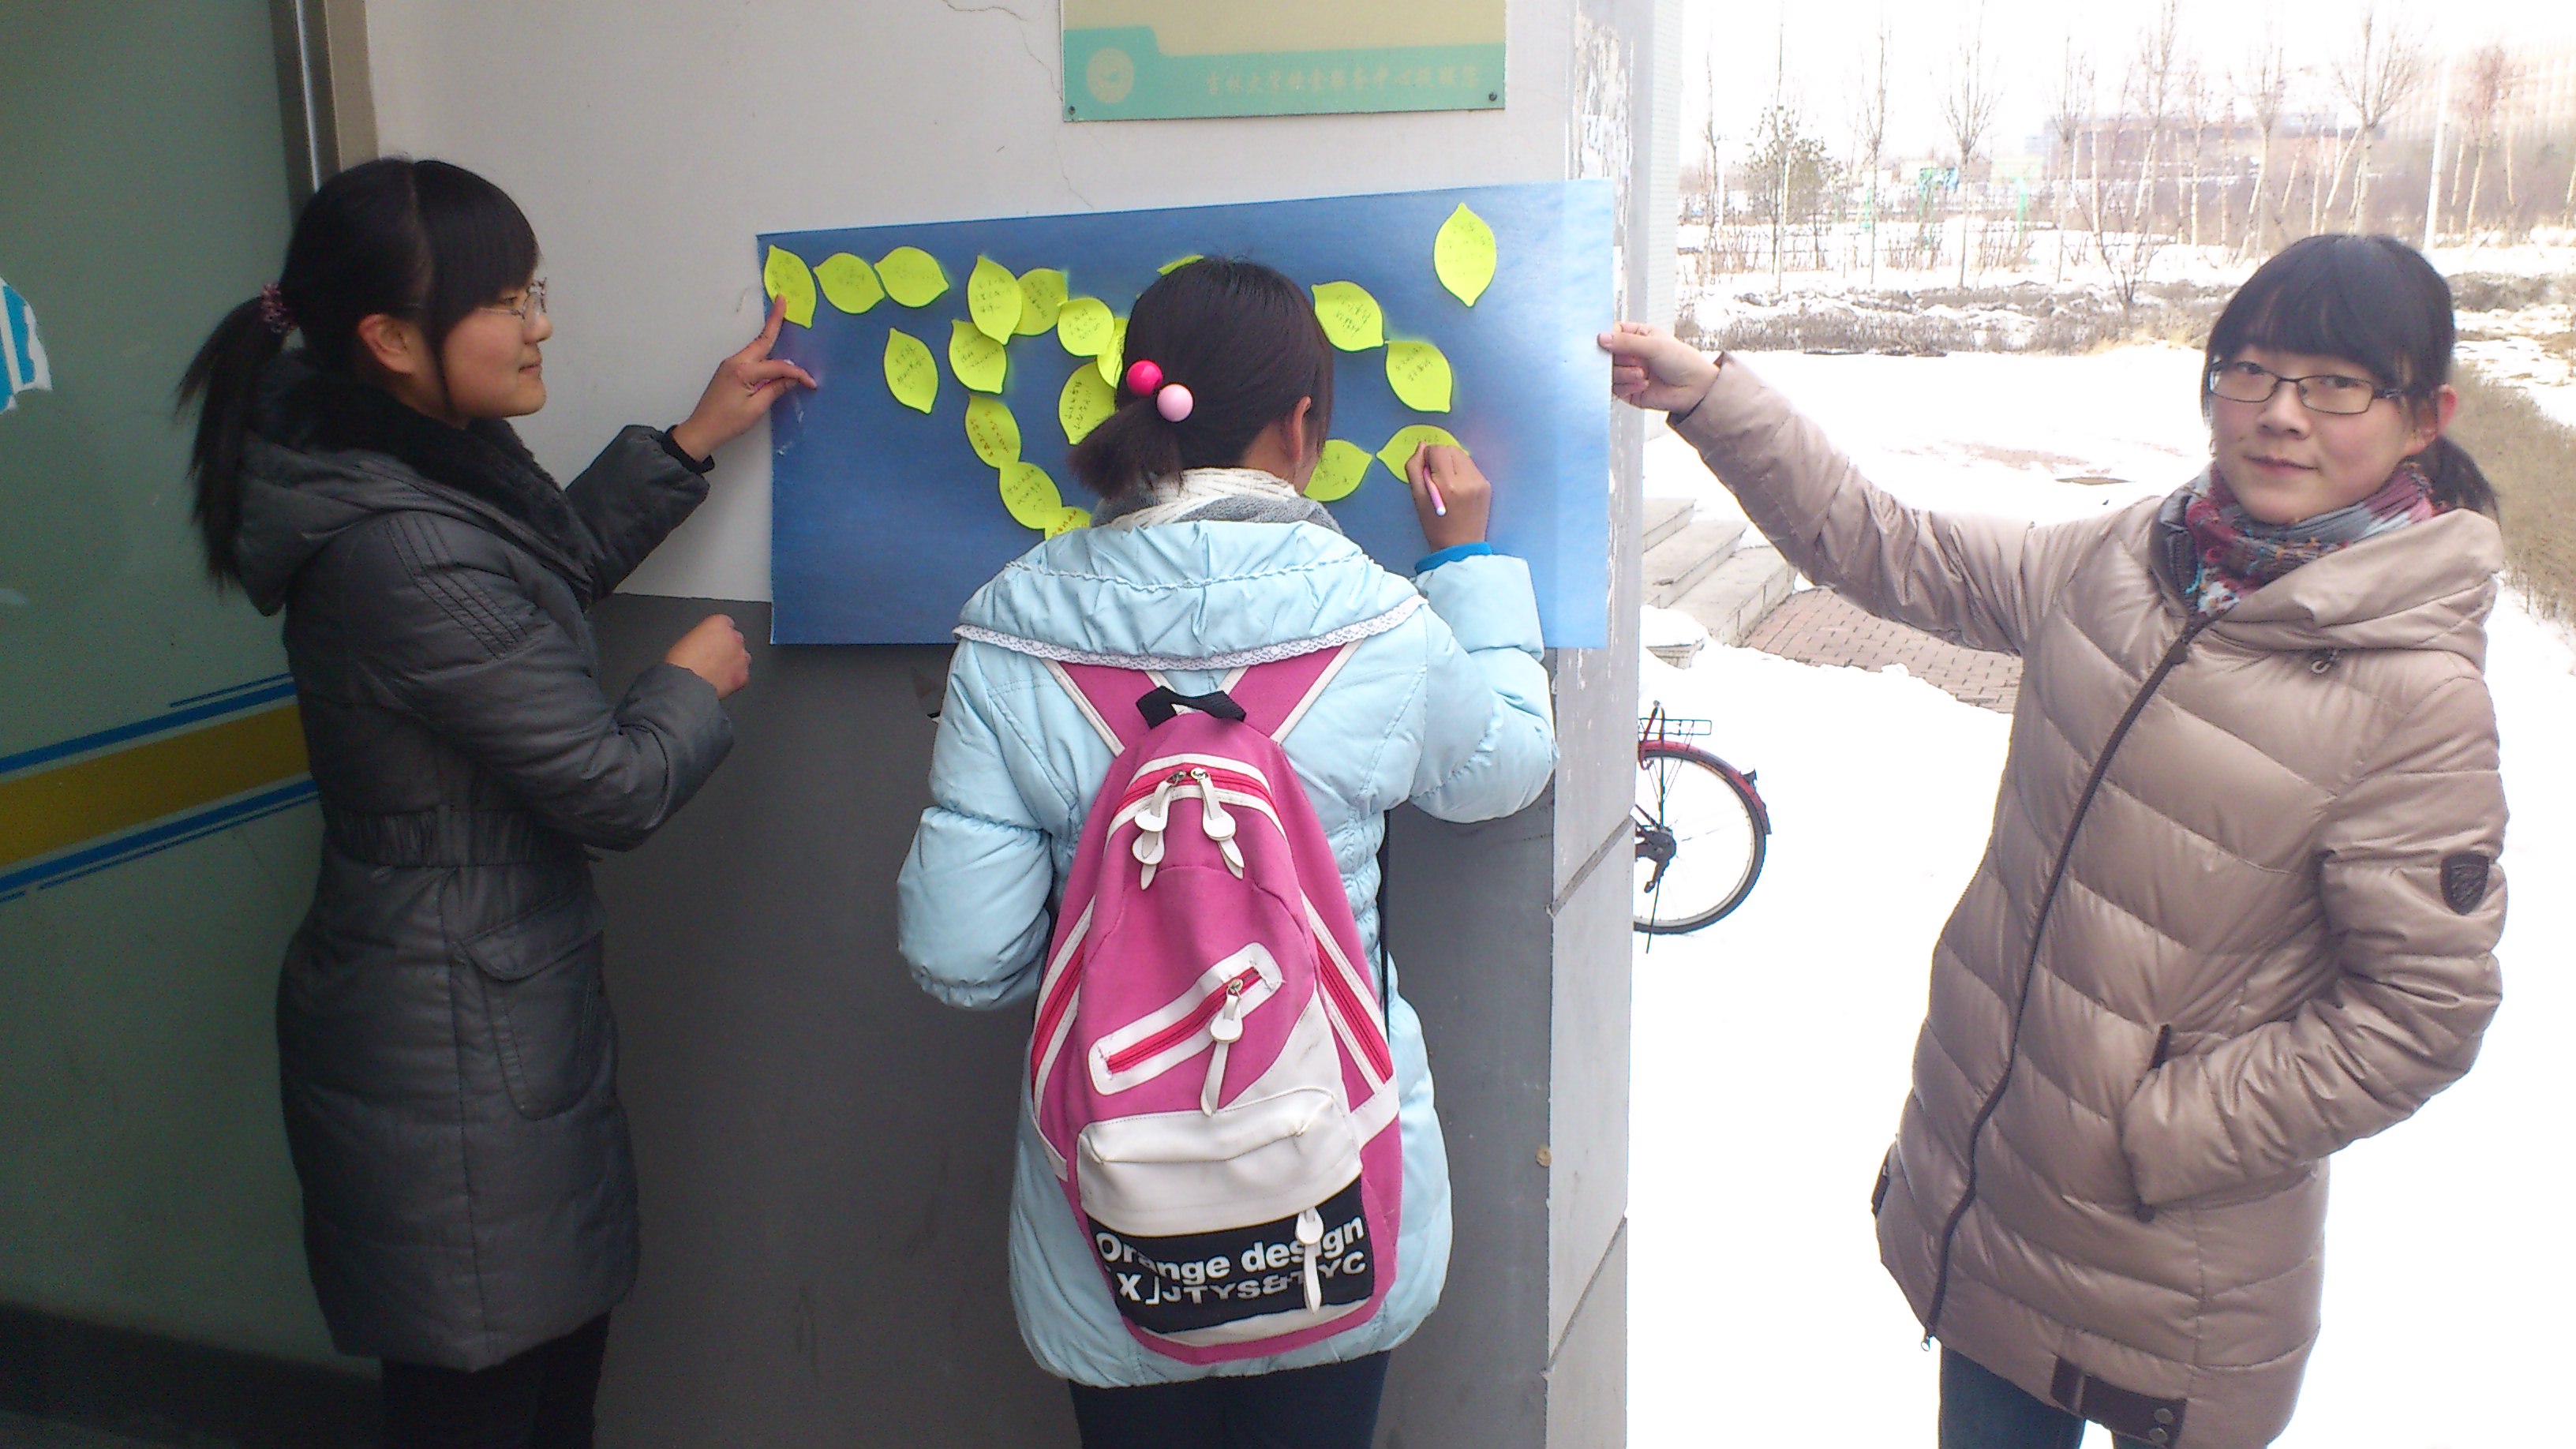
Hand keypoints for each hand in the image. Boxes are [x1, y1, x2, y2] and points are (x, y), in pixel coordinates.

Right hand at [664, 613, 749, 698]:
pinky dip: (734, 678)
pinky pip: (742, 675)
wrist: (686, 684)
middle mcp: (734, 637)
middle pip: (735, 639)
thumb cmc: (681, 662)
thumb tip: (704, 644)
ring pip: (742, 657)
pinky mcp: (743, 675)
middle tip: (713, 658)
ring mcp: (741, 656)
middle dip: (727, 647)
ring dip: (733, 662)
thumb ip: (703, 637)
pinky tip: (721, 681)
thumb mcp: (687, 639)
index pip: (725, 623)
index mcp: (719, 623)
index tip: (712, 642)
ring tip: (717, 670)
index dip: (717, 635)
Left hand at [668, 295, 819, 459]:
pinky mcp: (729, 370)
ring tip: (781, 318)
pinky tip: (772, 350)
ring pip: (756, 348)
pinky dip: (763, 352)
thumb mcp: (756, 408)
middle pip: (761, 340)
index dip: (797, 373)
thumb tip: (793, 378)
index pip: (778, 367)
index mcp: (743, 371)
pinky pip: (750, 357)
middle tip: (783, 300)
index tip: (811, 383)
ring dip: (769, 336)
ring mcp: (730, 364)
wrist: (701, 429)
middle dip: (774, 321)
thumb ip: (775, 389)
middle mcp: (735, 361)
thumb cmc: (728, 422)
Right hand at [1406, 444, 1490, 551]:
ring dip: (1452, 463)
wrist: (1460, 547)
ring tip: (1447, 483)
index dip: (1428, 457)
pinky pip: (1471, 467)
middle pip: (1451, 449)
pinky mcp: (1486, 485)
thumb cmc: (1434, 525)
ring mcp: (1480, 482)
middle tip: (1436, 477)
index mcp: (1448, 484)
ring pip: (1462, 456)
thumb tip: (1422, 446)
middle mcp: (1467, 479)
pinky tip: (1458, 488)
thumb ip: (1415, 468)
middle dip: (1441, 458)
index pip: (1437, 450)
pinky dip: (1462, 471)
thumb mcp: (1417, 498)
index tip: (1426, 471)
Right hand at [1598, 321, 1719, 413]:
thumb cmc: (1683, 361)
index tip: (1604, 341)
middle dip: (1617, 359)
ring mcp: (1630, 373)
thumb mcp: (1653, 345)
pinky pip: (1616, 389)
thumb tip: (1602, 338)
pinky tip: (1643, 384)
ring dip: (1624, 373)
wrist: (1695, 389)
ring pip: (1610, 373)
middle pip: (1607, 355)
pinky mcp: (1630, 391)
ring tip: (1642, 374)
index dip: (1606, 337)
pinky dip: (1627, 387)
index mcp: (1639, 336)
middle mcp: (1632, 354)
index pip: (1613, 333)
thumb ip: (1626, 342)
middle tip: (1629, 359)